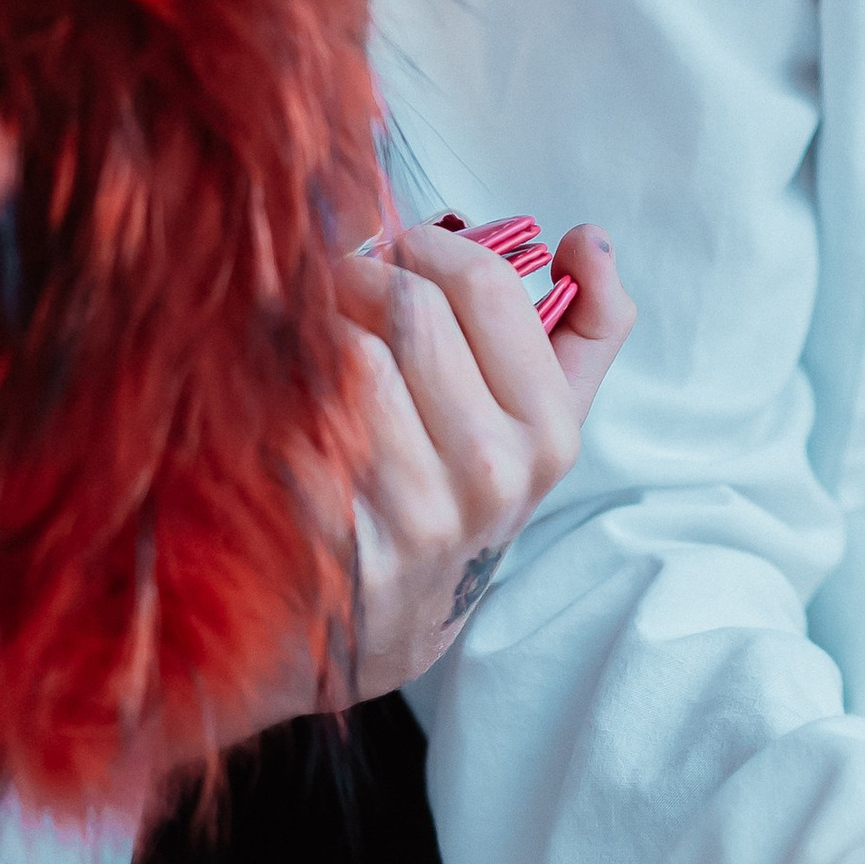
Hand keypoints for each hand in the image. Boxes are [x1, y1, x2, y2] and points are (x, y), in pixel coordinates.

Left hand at [322, 220, 632, 708]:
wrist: (386, 626)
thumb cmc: (461, 497)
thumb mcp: (542, 423)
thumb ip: (586, 326)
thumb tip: (588, 237)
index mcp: (550, 433)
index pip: (487, 286)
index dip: (428, 245)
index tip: (399, 246)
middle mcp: (491, 474)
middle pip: (412, 309)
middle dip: (360, 272)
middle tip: (336, 279)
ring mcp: (415, 513)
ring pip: (353, 357)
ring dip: (315, 323)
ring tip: (307, 329)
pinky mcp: (340, 541)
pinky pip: (299, 419)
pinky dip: (276, 383)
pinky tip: (278, 390)